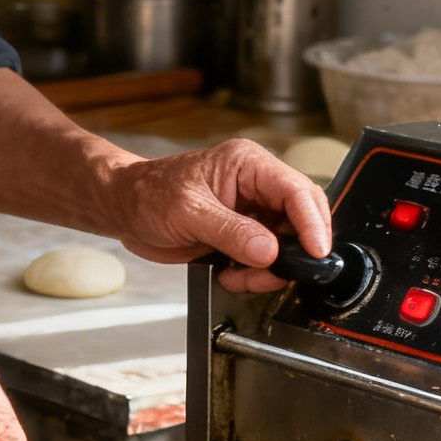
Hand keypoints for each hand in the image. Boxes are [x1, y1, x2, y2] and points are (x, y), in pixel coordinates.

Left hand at [104, 140, 333, 292]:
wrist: (124, 209)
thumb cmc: (148, 195)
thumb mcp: (189, 212)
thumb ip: (232, 232)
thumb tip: (269, 251)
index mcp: (248, 164)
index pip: (296, 190)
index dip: (312, 223)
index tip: (316, 252)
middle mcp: (256, 184)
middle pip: (301, 217)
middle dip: (294, 251)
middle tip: (276, 273)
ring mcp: (252, 210)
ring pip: (286, 243)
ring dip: (270, 268)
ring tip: (240, 276)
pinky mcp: (243, 233)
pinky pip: (266, 257)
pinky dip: (255, 273)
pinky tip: (230, 274)